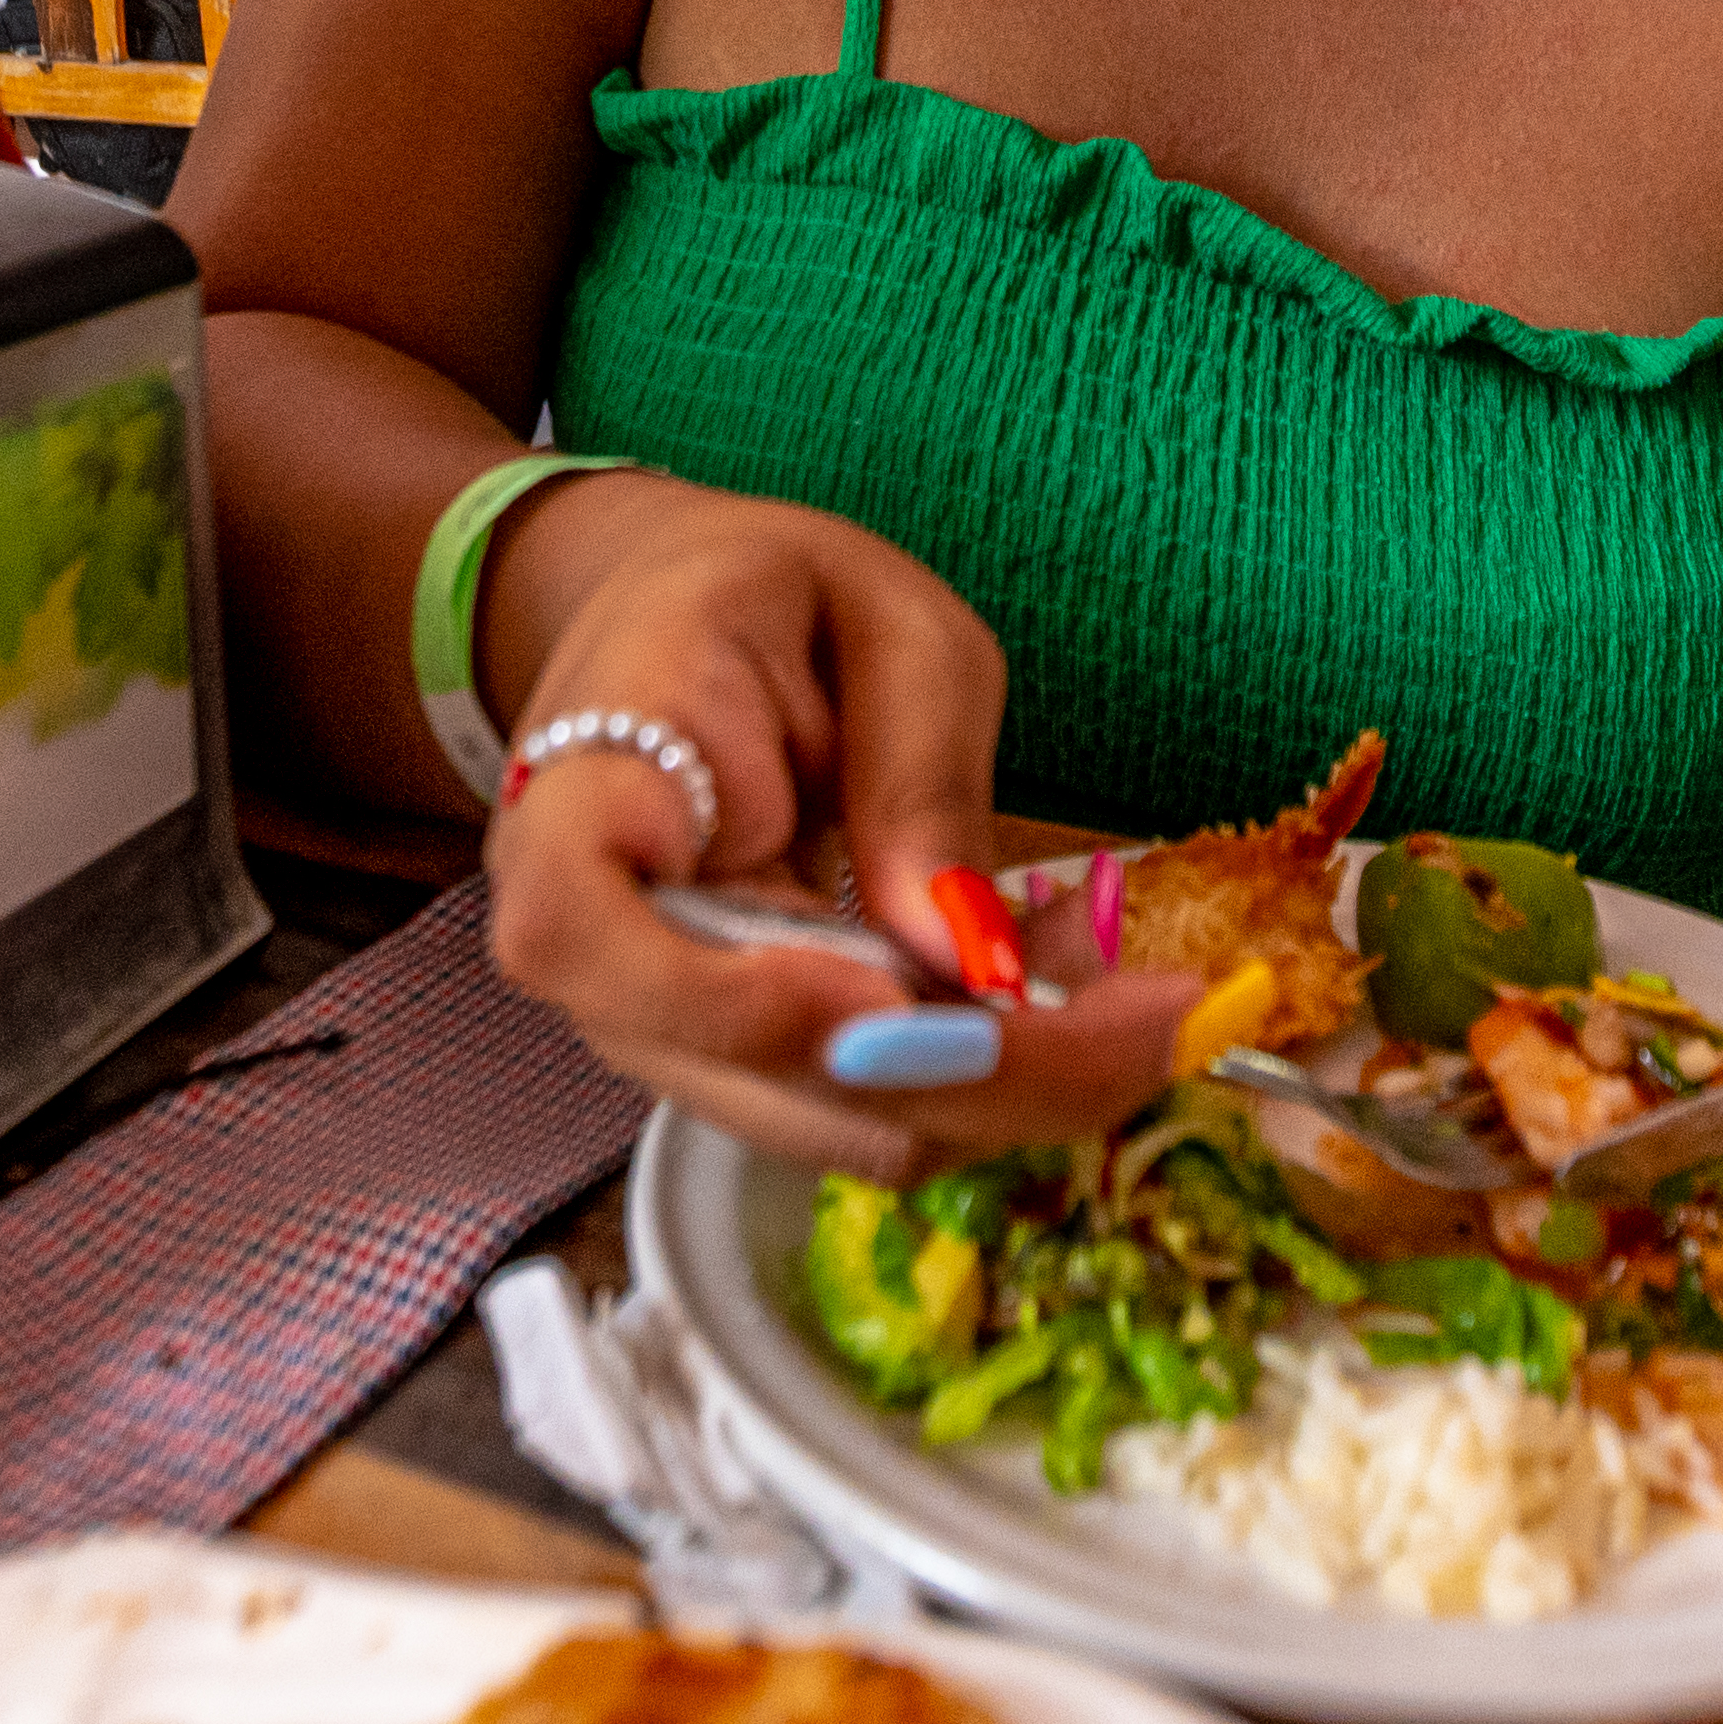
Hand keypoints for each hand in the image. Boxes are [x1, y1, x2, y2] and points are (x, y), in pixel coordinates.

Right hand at [479, 473, 1190, 1176]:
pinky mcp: (726, 1050)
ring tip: (1121, 994)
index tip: (886, 990)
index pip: (577, 928)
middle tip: (1146, 1023)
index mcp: (592, 771)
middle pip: (736, 1069)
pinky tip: (1054, 1001)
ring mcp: (648, 1009)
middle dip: (960, 1075)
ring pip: (815, 1122)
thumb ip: (921, 781)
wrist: (669, 625)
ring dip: (990, 1090)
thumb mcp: (889, 630)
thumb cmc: (773, 601)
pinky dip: (973, 1079)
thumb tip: (966, 964)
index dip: (726, 1000)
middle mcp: (588, 928)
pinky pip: (851, 1106)